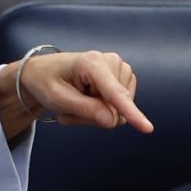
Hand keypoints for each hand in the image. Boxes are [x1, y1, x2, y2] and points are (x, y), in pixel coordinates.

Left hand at [17, 50, 153, 132]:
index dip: (130, 112)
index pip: (115, 93)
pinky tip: (85, 103)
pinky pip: (119, 109)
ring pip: (119, 111)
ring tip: (74, 105)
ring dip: (95, 115)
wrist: (43, 72)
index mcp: (92, 63)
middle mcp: (112, 62)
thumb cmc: (46, 82)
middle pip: (115, 108)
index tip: (147, 128)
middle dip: (93, 117)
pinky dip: (101, 112)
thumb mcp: (57, 98)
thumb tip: (113, 120)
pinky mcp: (123, 79)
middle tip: (68, 111)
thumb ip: (85, 109)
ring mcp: (120, 70)